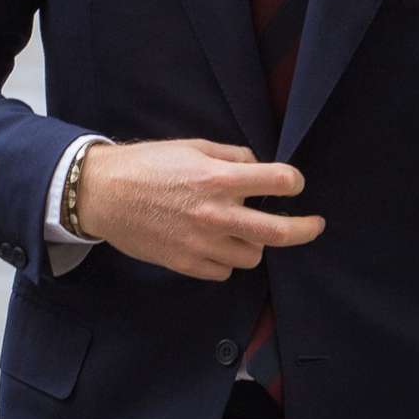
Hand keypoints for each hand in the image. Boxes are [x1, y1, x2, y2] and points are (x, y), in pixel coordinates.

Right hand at [75, 140, 325, 280]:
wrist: (103, 195)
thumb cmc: (147, 165)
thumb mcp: (192, 147)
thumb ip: (231, 157)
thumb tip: (256, 168)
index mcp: (218, 179)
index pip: (278, 182)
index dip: (294, 182)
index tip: (295, 184)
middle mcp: (215, 215)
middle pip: (279, 232)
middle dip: (305, 229)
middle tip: (314, 225)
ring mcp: (202, 244)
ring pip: (252, 256)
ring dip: (255, 243)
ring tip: (244, 231)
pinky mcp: (186, 264)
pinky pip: (224, 272)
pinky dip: (227, 260)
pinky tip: (217, 245)